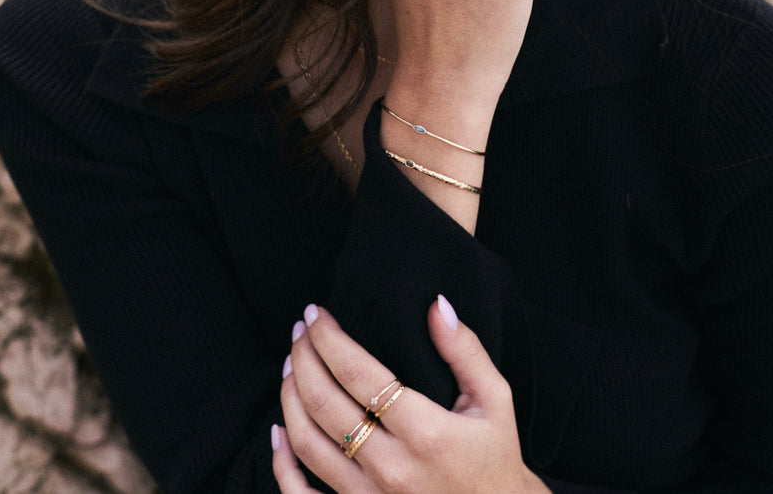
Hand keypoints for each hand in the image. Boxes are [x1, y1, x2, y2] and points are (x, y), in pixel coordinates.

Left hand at [273, 298, 549, 493]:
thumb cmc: (495, 456)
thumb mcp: (494, 399)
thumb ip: (465, 350)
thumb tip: (437, 304)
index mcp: (426, 432)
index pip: (360, 374)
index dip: (329, 339)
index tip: (316, 313)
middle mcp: (392, 467)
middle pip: (325, 403)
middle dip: (304, 357)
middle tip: (299, 329)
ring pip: (307, 443)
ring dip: (289, 396)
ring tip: (291, 362)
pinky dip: (282, 463)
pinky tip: (277, 430)